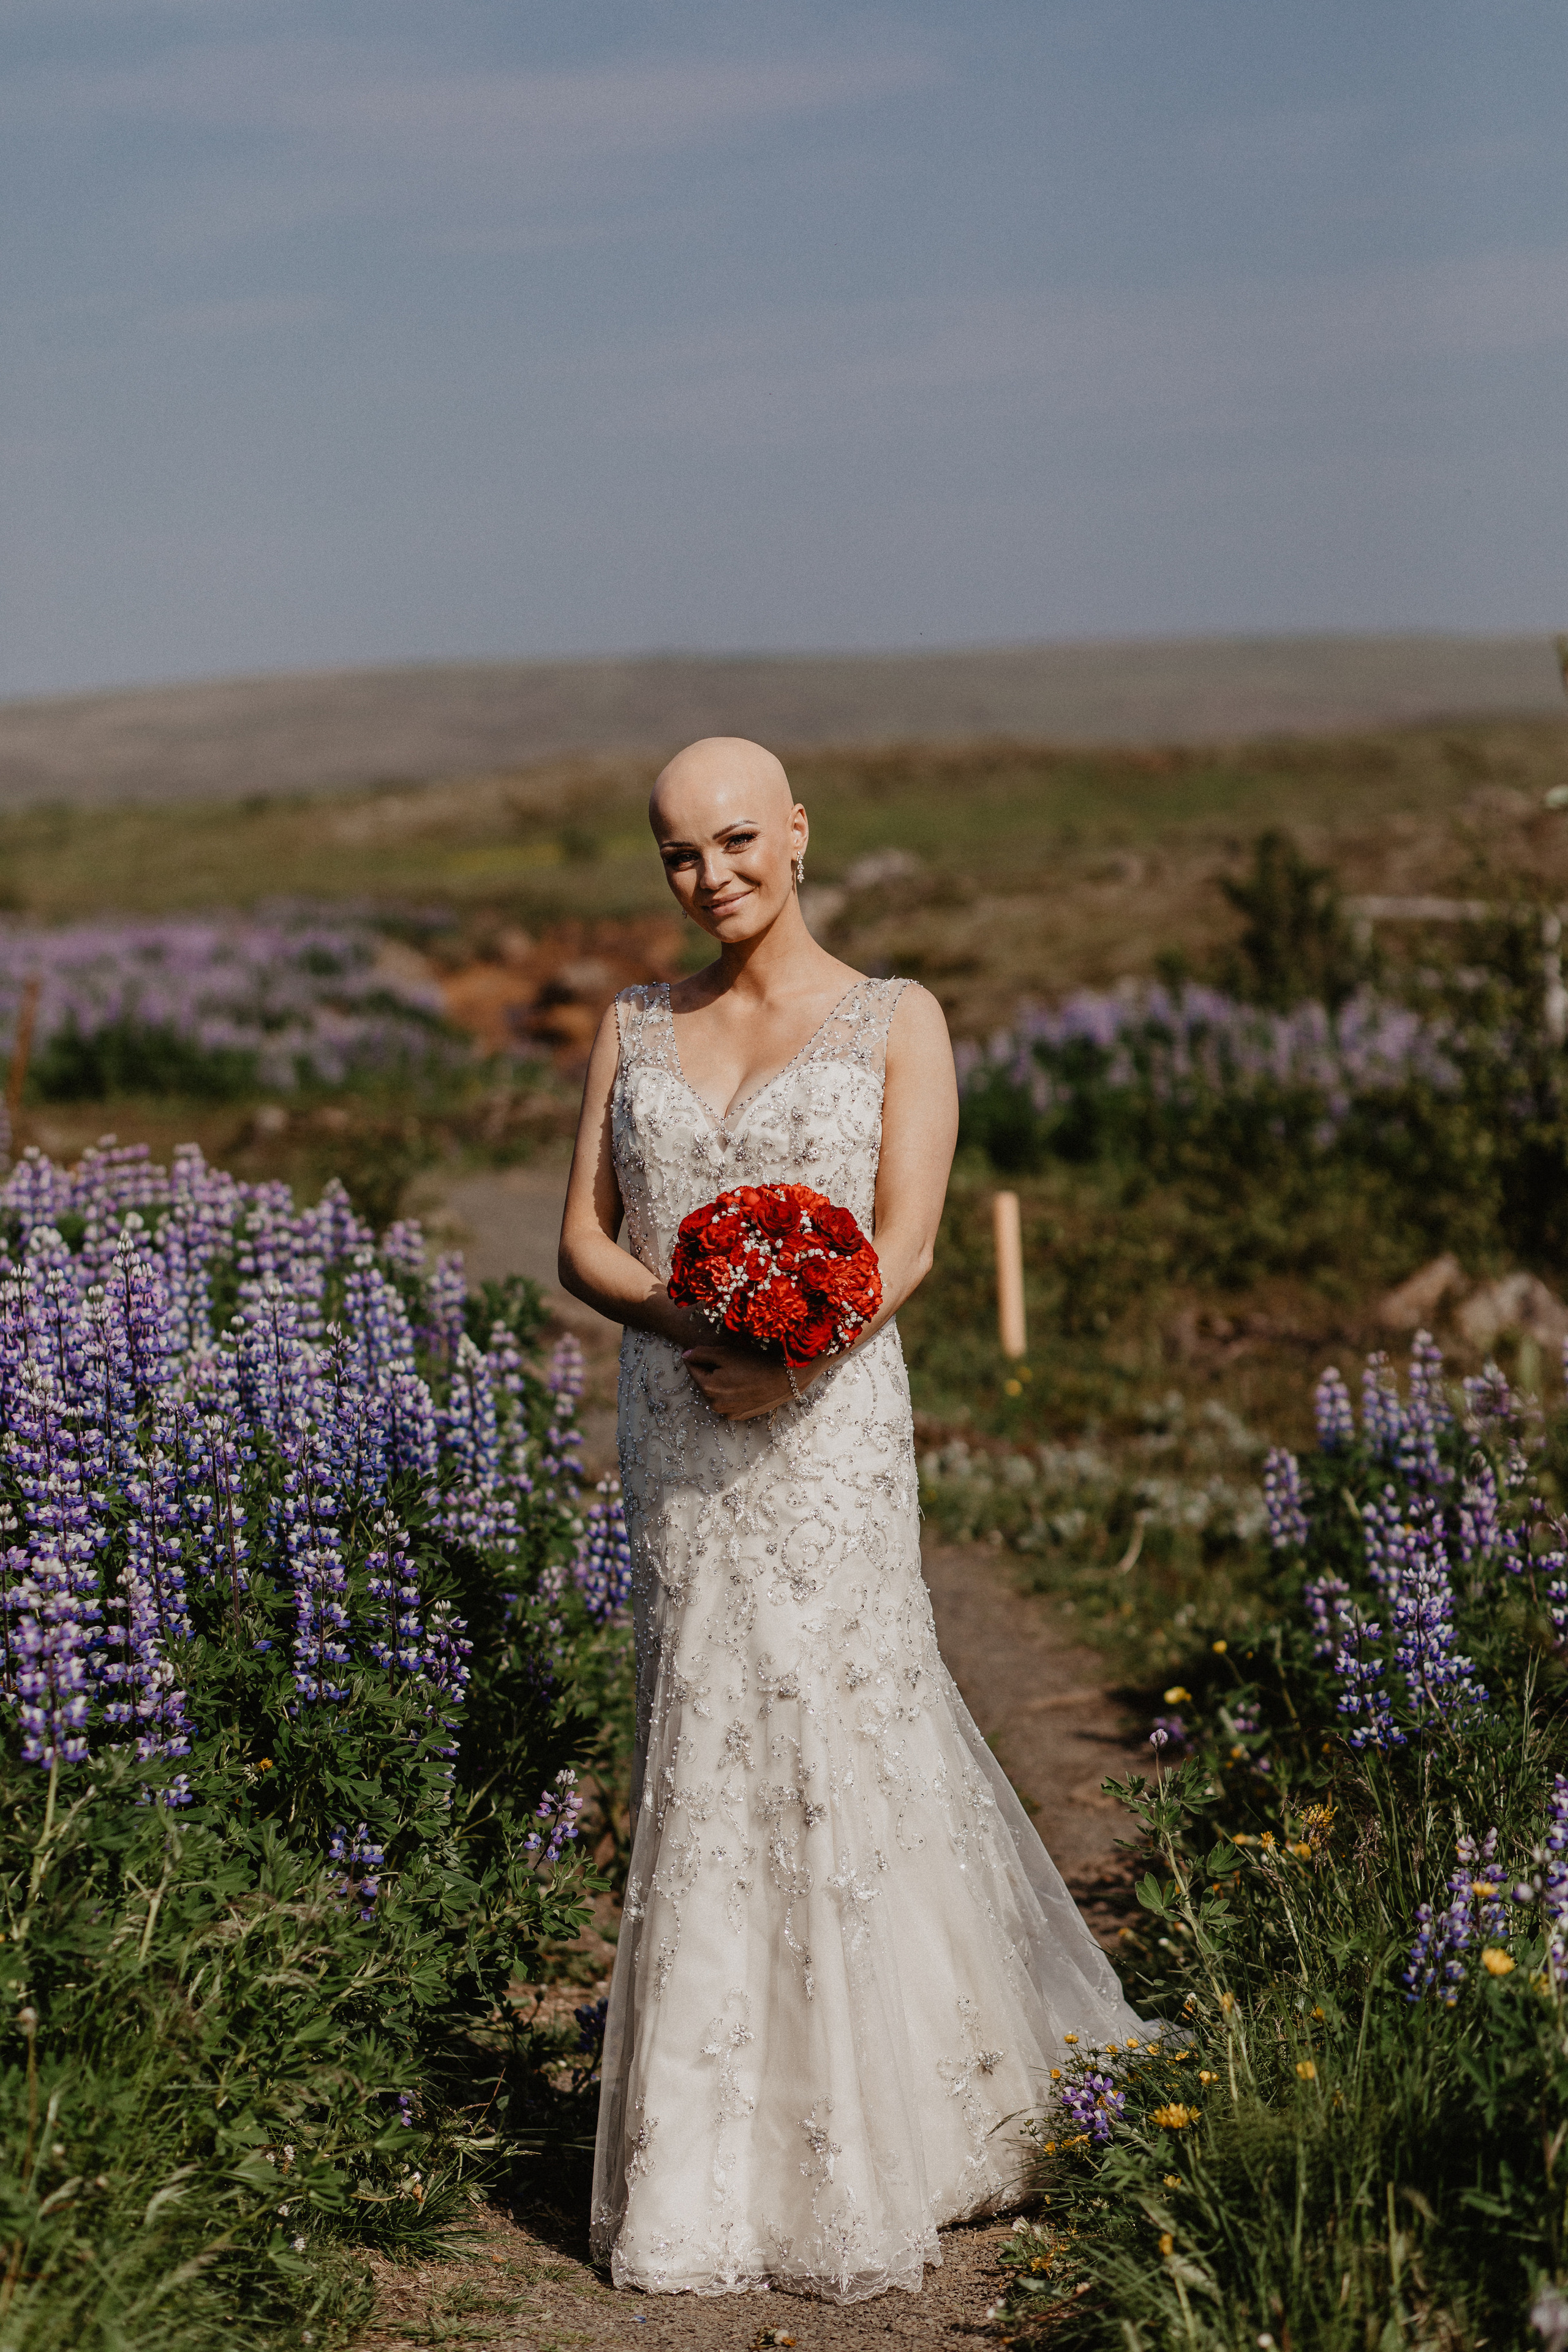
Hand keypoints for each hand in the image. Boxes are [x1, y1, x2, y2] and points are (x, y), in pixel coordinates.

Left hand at [680, 1335, 804, 1420]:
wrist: (783, 1379)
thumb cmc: (754, 1363)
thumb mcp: (724, 1353)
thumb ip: (701, 1353)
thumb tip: (686, 1355)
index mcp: (707, 1387)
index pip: (692, 1368)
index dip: (697, 1357)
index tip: (706, 1350)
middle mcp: (714, 1404)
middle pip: (703, 1382)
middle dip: (708, 1371)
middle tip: (725, 1360)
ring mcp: (727, 1413)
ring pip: (715, 1394)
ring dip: (718, 1383)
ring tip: (735, 1372)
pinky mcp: (739, 1416)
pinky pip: (727, 1403)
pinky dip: (730, 1394)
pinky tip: (742, 1384)